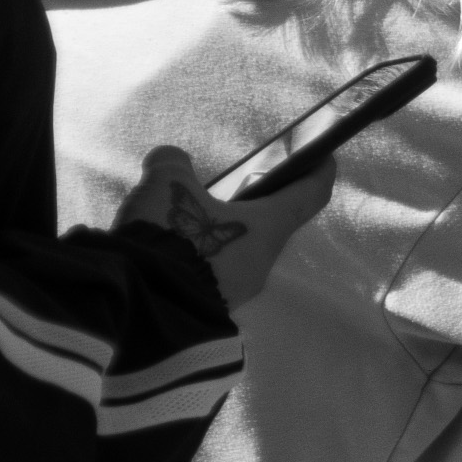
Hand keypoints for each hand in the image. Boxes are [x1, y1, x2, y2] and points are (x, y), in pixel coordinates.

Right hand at [116, 141, 317, 314]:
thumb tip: (171, 160)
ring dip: (228, 229)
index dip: (319, 171)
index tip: (322, 154)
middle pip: (273, 223)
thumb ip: (172, 163)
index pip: (310, 195)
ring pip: (243, 249)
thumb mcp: (165, 185)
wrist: (139, 307)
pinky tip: (178, 243)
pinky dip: (206, 252)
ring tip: (198, 210)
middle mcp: (263, 261)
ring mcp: (239, 289)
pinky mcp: (212, 306)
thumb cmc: (167, 236)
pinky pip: (217, 270)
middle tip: (242, 179)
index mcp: (268, 227)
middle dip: (261, 200)